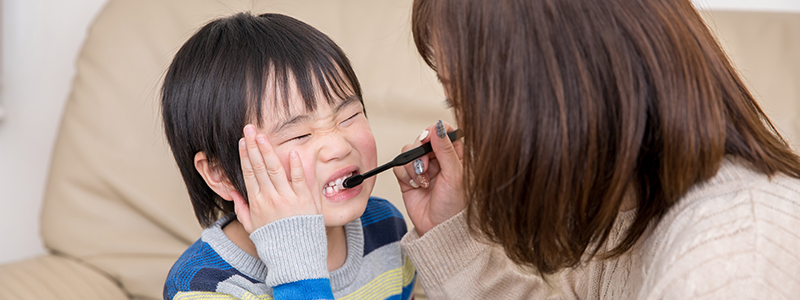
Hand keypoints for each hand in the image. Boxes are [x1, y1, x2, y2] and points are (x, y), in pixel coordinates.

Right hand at [230, 124, 321, 233]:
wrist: (294, 257)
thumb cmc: (274, 242)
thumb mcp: (252, 227)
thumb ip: (243, 209)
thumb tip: (234, 194)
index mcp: (257, 203)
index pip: (249, 173)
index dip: (245, 156)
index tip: (242, 141)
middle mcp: (270, 198)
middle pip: (260, 167)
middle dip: (253, 146)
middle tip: (249, 129)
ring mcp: (287, 199)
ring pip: (275, 170)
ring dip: (268, 151)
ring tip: (262, 136)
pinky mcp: (304, 201)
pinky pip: (300, 180)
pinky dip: (296, 166)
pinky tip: (292, 152)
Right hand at [393, 120, 465, 235]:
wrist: (438, 228)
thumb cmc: (454, 207)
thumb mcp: (455, 175)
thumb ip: (446, 150)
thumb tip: (438, 127)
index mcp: (455, 155)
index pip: (444, 131)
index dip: (435, 131)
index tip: (430, 139)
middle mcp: (438, 159)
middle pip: (422, 138)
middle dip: (420, 152)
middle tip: (426, 167)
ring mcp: (423, 167)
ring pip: (408, 151)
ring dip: (412, 166)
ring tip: (422, 181)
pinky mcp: (409, 177)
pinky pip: (399, 165)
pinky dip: (405, 175)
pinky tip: (416, 186)